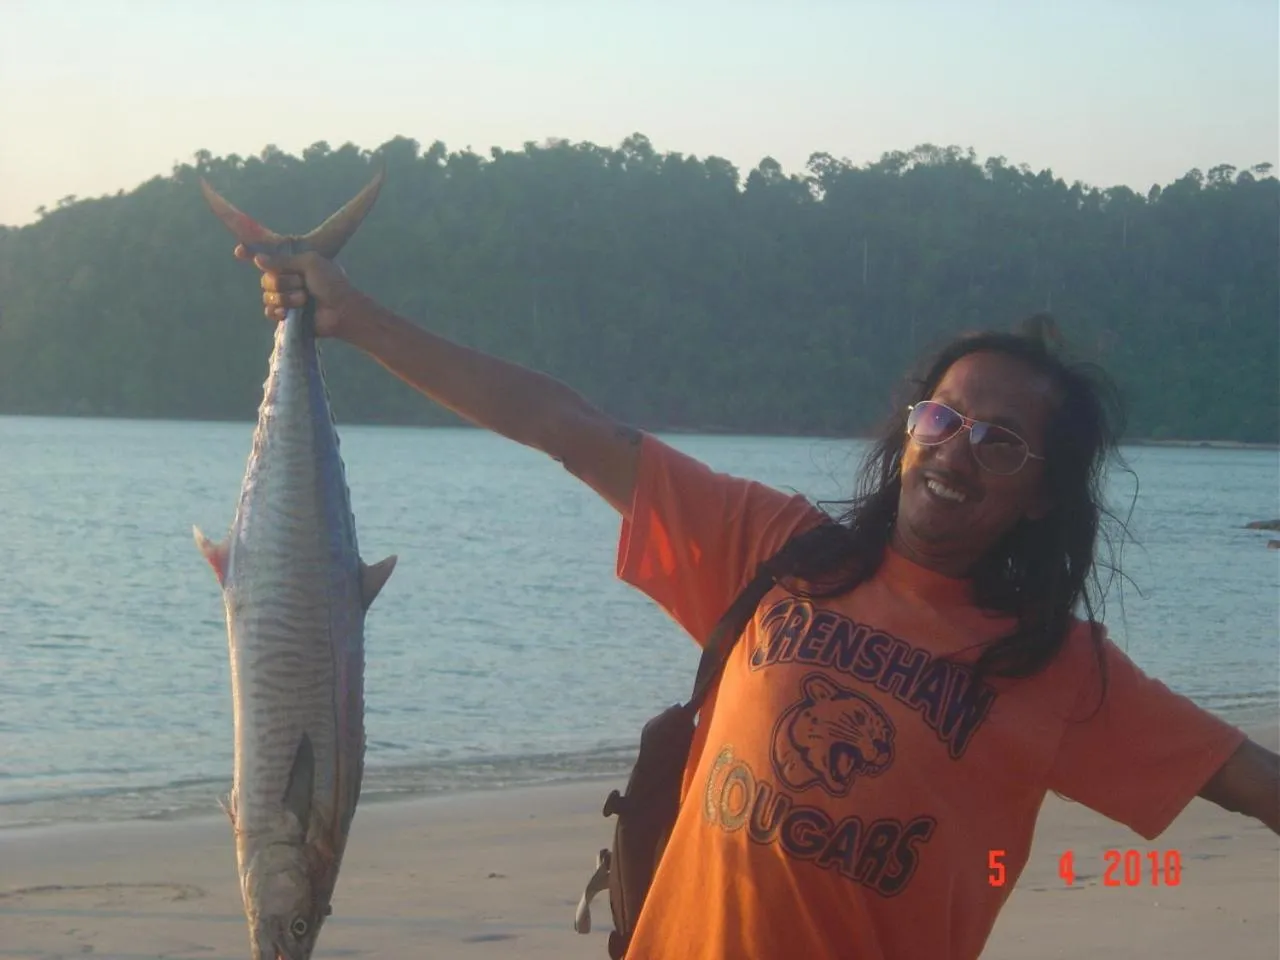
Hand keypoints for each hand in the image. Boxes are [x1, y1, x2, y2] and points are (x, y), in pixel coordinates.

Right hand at [234, 245, 356, 338]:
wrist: (342, 309)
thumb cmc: (331, 283)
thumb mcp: (309, 263)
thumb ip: (282, 261)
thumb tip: (257, 260)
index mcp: (291, 264)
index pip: (265, 257)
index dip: (249, 253)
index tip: (239, 252)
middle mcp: (286, 279)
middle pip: (265, 278)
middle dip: (283, 282)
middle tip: (302, 284)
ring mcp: (285, 298)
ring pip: (267, 295)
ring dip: (286, 297)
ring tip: (305, 299)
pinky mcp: (286, 316)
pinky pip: (269, 311)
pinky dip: (278, 311)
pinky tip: (288, 313)